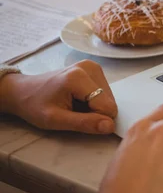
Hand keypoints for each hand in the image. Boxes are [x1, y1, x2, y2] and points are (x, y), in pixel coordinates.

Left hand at [0, 60, 117, 133]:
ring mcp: (93, 66)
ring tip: (74, 105)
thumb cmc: (35, 106)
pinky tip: (79, 99)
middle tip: (74, 112)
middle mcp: (90, 67)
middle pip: (109, 101)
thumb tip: (109, 126)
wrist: (23, 91)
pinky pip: (104, 92)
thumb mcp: (56, 120)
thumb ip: (84, 123)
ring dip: (95, 107)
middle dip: (96, 112)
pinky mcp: (93, 68)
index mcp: (79, 77)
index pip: (107, 106)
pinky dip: (94, 100)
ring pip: (109, 97)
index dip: (97, 119)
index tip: (78, 120)